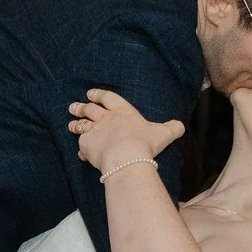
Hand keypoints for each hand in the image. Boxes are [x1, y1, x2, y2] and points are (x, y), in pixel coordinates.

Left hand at [69, 87, 183, 177]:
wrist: (126, 157)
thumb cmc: (144, 144)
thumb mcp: (163, 134)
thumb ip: (172, 128)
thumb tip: (180, 126)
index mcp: (123, 111)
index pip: (108, 98)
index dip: (99, 95)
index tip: (91, 93)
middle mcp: (106, 118)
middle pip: (90, 110)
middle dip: (81, 107)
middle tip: (74, 106)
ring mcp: (94, 131)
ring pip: (81, 125)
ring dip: (76, 124)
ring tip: (71, 124)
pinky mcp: (86, 144)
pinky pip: (82, 145)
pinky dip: (81, 148)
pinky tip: (80, 151)